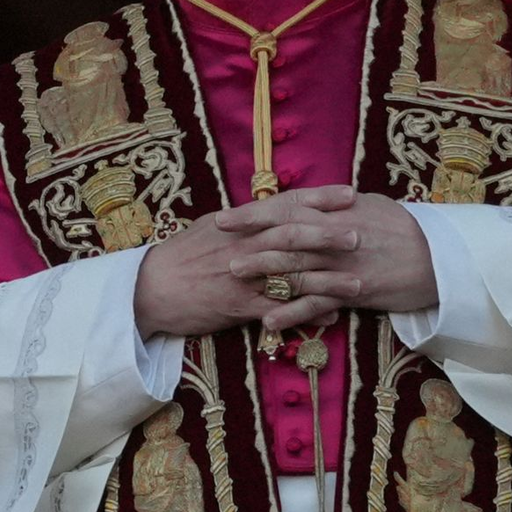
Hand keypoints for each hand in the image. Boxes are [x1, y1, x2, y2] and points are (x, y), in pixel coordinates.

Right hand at [133, 186, 361, 339]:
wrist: (150, 288)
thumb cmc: (182, 255)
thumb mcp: (214, 227)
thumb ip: (248, 220)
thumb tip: (276, 208)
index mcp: (241, 222)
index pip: (286, 203)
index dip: (319, 198)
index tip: (349, 194)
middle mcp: (245, 245)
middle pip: (294, 236)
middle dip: (329, 235)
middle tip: (361, 235)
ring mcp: (243, 276)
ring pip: (292, 275)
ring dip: (328, 280)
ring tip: (358, 283)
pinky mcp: (238, 306)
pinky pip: (278, 310)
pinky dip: (306, 314)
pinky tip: (330, 317)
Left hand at [219, 189, 438, 334]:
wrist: (439, 257)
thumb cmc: (403, 229)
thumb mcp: (369, 207)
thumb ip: (335, 207)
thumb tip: (308, 203)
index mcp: (338, 210)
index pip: (288, 208)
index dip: (253, 213)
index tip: (224, 217)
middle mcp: (337, 234)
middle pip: (285, 236)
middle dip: (249, 242)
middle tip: (220, 249)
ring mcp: (344, 264)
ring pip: (297, 267)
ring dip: (263, 273)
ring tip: (233, 278)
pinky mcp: (354, 292)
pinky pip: (317, 303)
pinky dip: (291, 311)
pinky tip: (268, 321)